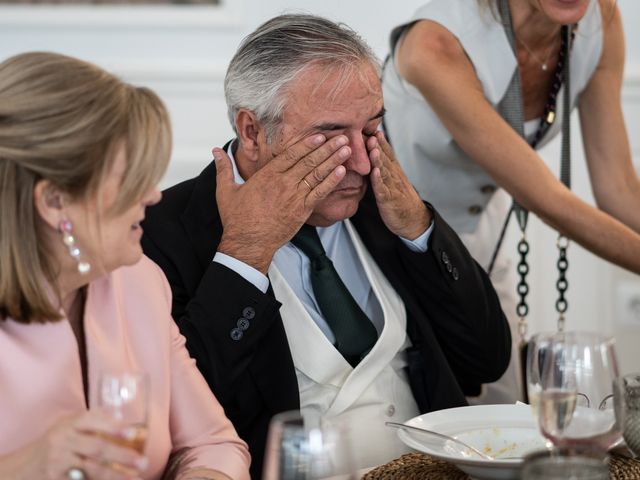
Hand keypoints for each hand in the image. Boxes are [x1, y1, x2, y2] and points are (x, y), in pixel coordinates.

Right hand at [13, 411, 147, 479]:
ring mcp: (59, 462)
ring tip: (134, 477)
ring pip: (91, 470)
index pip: (93, 420)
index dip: (114, 426)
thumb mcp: (70, 425)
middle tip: (143, 461)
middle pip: (97, 448)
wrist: (23, 466)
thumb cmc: (56, 442)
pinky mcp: (56, 479)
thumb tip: (127, 421)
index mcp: (71, 423)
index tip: (133, 432)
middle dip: (122, 455)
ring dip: (115, 475)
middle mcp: (64, 441)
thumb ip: (95, 421)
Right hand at [215, 134, 348, 272]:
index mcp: (267, 176)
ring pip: (317, 174)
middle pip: (309, 161)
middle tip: (342, 138)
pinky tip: (341, 171)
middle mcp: (283, 184)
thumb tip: (216, 150)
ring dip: (333, 161)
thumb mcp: (225, 190)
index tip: (320, 135)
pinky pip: (320, 193)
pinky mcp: (302, 210)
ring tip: (347, 150)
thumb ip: (224, 168)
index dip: (307, 143)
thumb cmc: (237, 219)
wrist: (247, 243)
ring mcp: (294, 197)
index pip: (291, 154)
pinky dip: (331, 182)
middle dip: (327, 148)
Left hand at [368, 131, 430, 239]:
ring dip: (379, 160)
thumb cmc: (400, 199)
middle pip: (386, 159)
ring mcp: (392, 188)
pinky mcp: (389, 200)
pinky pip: (384, 190)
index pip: (388, 154)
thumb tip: (375, 152)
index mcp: (394, 172)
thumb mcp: (392, 180)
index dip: (381, 142)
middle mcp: (394, 177)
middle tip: (372, 134)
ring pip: (385, 172)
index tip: (374, 129)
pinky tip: (375, 173)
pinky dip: (379, 181)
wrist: (413, 219)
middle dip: (379, 147)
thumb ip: (384, 167)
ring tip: (374, 150)